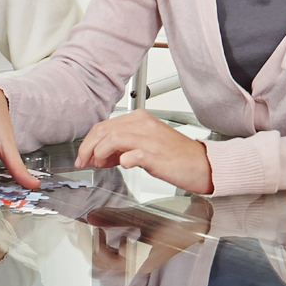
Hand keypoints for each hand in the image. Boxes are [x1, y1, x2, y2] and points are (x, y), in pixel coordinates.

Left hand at [75, 110, 213, 193]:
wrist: (202, 164)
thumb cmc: (176, 156)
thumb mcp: (145, 145)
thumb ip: (122, 147)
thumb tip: (100, 155)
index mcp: (139, 119)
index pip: (104, 125)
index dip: (89, 141)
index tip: (83, 155)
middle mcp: (143, 125)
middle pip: (104, 130)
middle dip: (88, 147)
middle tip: (83, 161)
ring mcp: (149, 139)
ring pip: (112, 138)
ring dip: (99, 153)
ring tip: (98, 164)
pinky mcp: (155, 155)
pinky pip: (131, 155)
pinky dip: (121, 161)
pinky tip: (122, 166)